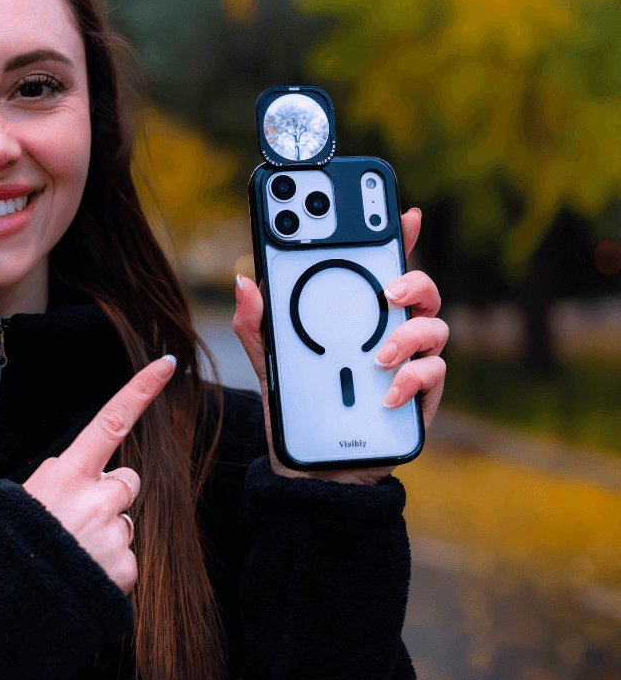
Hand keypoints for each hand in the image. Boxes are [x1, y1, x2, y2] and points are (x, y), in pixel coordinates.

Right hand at [22, 356, 174, 593]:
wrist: (2, 608)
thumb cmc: (8, 545)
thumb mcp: (22, 497)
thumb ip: (60, 477)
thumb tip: (91, 475)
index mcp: (68, 474)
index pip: (111, 421)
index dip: (141, 390)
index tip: (166, 364)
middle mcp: (97, 499)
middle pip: (126, 481)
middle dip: (110, 496)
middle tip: (76, 522)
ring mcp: (113, 535)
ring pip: (125, 522)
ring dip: (106, 535)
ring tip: (72, 555)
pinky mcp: (126, 570)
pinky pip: (127, 557)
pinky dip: (109, 567)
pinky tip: (83, 575)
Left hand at [232, 208, 446, 485]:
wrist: (314, 466)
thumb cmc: (300, 405)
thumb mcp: (271, 361)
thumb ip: (257, 323)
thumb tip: (243, 283)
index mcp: (358, 314)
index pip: (381, 267)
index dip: (397, 237)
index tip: (404, 213)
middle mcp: (391, 331)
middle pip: (421, 289)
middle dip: (412, 278)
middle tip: (387, 290)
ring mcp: (410, 362)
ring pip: (435, 327)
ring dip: (408, 336)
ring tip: (379, 356)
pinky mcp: (420, 397)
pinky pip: (434, 374)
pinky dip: (412, 379)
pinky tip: (385, 392)